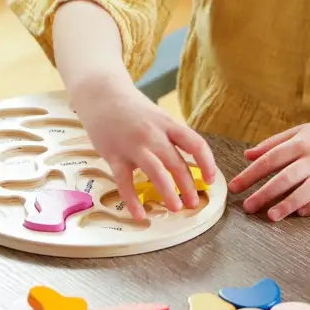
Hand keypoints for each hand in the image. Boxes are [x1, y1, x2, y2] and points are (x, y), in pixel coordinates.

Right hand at [69, 75, 216, 220]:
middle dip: (188, 186)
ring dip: (168, 192)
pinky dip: (132, 200)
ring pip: (155, 172)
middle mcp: (153, 134)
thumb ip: (172, 135)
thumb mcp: (158, 116)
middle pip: (177, 162)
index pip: (196, 144)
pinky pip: (124, 182)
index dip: (207, 163)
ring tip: (176, 209)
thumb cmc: (132, 109)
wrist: (101, 94)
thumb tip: (191, 157)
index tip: (209, 180)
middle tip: (193, 204)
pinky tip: (140, 215)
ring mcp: (133, 145)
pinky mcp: (113, 155)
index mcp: (168, 124)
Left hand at [227, 121, 309, 220]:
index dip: (251, 174)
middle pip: (286, 177)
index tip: (235, 187)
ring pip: (307, 191)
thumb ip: (273, 143)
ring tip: (271, 216)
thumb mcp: (300, 132)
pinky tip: (300, 213)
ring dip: (288, 204)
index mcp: (301, 142)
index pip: (270, 159)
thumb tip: (247, 155)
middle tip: (248, 207)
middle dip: (265, 193)